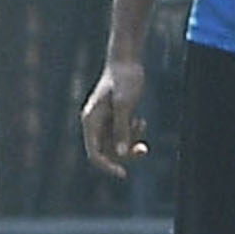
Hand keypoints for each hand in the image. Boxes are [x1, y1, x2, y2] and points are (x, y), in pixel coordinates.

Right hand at [80, 56, 149, 177]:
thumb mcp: (125, 104)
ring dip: (131, 139)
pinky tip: (140, 119)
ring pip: (117, 144)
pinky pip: (123, 135)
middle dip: (126, 152)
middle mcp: (95, 123)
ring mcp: (105, 121)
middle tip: (143, 149)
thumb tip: (121, 154)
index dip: (107, 166)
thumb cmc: (124, 79)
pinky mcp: (115, 117)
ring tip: (141, 121)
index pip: (94, 153)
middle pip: (107, 152)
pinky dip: (133, 132)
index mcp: (91, 121)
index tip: (124, 174)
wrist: (127, 60)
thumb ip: (122, 129)